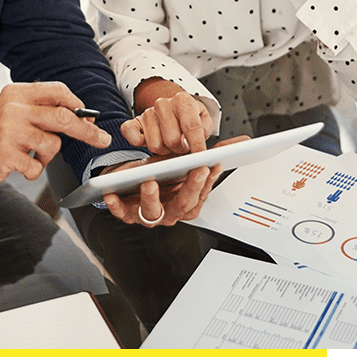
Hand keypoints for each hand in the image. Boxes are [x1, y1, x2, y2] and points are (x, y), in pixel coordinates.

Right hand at [0, 82, 111, 191]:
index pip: (57, 91)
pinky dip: (33, 170)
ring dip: (48, 156)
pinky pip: (36, 166)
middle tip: (101, 139)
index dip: (77, 104)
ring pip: (52, 144)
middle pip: (64, 117)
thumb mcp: (12, 112)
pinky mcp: (5, 155)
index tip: (89, 117)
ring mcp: (9, 131)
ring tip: (32, 155)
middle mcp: (14, 109)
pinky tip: (21, 166)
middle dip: (87, 131)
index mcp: (17, 94)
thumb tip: (79, 114)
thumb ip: (40, 110)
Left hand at [101, 135, 249, 226]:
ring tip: (150, 182)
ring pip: (153, 212)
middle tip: (194, 170)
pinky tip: (113, 194)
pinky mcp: (128, 213)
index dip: (207, 181)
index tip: (211, 165)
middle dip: (190, 187)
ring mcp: (150, 214)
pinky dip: (117, 206)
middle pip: (183, 204)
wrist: (134, 179)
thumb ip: (212, 154)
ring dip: (151, 198)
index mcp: (187, 202)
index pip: (201, 194)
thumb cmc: (163, 173)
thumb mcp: (186, 161)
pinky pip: (123, 213)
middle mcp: (171, 212)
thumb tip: (243, 142)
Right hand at [124, 84, 213, 155]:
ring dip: (164, 149)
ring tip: (169, 142)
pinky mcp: (134, 122)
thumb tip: (189, 144)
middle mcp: (163, 104)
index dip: (196, 144)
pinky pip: (132, 136)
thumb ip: (203, 130)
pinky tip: (151, 140)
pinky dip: (140, 142)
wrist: (172, 109)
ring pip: (155, 145)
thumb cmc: (188, 118)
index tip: (199, 157)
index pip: (191, 126)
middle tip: (182, 145)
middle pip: (172, 139)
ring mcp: (147, 112)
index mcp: (183, 100)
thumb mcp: (204, 121)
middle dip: (180, 148)